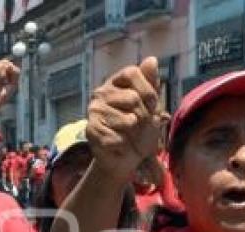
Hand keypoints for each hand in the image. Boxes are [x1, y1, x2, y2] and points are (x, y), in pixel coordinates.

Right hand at [87, 56, 162, 180]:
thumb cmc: (139, 131)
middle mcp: (101, 93)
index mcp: (116, 83)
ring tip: (130, 136)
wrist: (125, 159)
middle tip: (140, 126)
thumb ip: (151, 84)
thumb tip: (152, 59)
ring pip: (128, 120)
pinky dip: (125, 145)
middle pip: (133, 98)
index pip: (132, 73)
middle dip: (145, 117)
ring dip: (136, 134)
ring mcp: (94, 111)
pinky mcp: (91, 130)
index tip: (153, 106)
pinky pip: (118, 138)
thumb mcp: (151, 106)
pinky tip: (120, 145)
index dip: (148, 91)